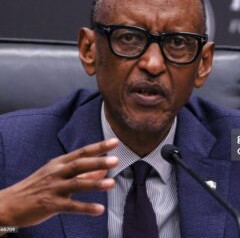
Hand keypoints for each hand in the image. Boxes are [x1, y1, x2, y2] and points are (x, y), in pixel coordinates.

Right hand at [0, 138, 118, 227]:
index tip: (115, 142)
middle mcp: (57, 172)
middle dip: (98, 161)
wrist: (10, 203)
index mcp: (60, 163)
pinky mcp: (50, 204)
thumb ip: (82, 173)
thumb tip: (103, 170)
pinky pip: (71, 206)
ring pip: (76, 184)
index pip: (82, 152)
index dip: (99, 147)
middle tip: (116, 160)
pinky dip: (85, 207)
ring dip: (95, 183)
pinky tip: (99, 209)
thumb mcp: (58, 175)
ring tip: (112, 184)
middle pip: (80, 165)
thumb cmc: (38, 187)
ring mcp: (54, 188)